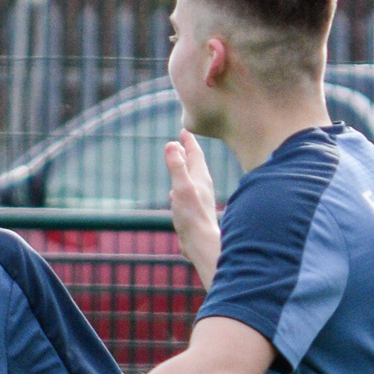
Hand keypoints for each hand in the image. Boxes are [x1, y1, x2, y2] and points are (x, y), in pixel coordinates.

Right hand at [166, 132, 221, 287]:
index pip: (195, 154)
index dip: (189, 142)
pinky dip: (180, 187)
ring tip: (179, 164)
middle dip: (188, 152)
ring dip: (184, 169)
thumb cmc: (192, 216)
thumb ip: (177, 167)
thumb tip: (172, 145)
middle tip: (181, 142)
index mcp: (200, 178)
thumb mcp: (181, 187)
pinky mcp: (193, 211)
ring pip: (191, 179)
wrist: (201, 243)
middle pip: (194, 164)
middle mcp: (201, 186)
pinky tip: (175, 193)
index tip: (184, 131)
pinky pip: (186, 193)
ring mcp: (198, 199)